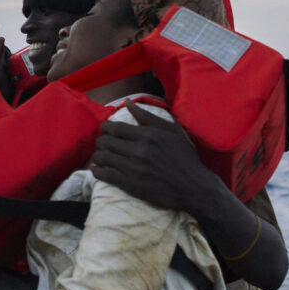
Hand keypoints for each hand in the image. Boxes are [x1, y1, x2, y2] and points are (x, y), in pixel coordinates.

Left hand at [89, 100, 220, 216]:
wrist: (193, 186)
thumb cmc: (184, 156)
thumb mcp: (171, 131)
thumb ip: (147, 116)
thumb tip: (127, 102)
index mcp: (148, 135)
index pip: (116, 128)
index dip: (105, 128)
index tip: (105, 129)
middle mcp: (139, 150)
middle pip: (107, 142)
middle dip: (100, 141)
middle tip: (101, 143)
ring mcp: (134, 169)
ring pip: (104, 158)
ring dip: (97, 156)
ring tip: (98, 156)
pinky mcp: (132, 185)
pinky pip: (107, 176)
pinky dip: (97, 172)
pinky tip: (95, 170)